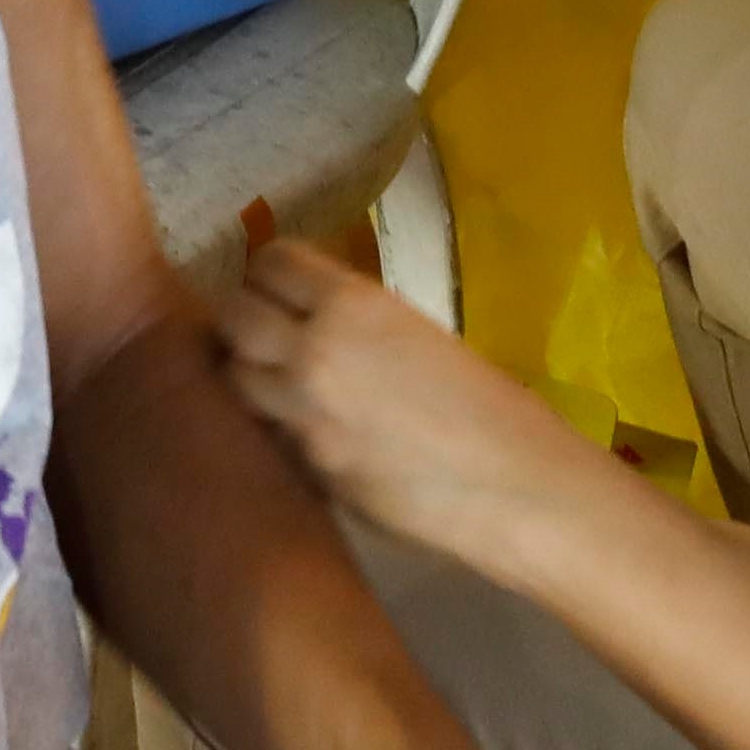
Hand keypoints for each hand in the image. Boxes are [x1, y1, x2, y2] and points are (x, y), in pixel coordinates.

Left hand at [224, 238, 601, 569]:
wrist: (514, 487)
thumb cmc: (491, 406)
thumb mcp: (420, 335)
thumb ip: (358, 323)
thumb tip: (314, 319)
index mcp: (354, 304)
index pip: (273, 262)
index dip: (271, 272)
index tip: (278, 285)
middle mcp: (314, 350)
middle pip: (234, 317)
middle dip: (245, 320)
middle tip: (265, 332)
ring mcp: (303, 415)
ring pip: (236, 379)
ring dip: (251, 376)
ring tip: (279, 384)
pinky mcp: (307, 470)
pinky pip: (268, 434)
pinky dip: (276, 429)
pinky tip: (308, 435)